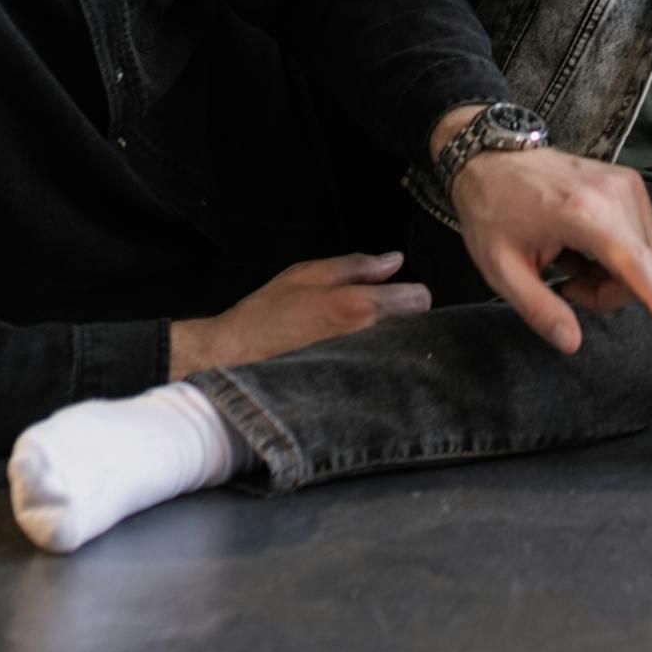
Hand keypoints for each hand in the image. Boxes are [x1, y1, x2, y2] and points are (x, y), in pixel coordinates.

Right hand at [170, 250, 431, 376]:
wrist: (233, 358)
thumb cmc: (267, 313)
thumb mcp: (307, 274)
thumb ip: (356, 265)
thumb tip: (394, 262)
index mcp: (358, 306)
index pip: (419, 299)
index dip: (410, 293)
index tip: (396, 294)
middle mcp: (366, 339)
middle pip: (416, 326)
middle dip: (404, 318)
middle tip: (377, 316)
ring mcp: (361, 367)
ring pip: (400, 350)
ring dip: (391, 342)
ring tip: (363, 338)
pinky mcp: (351, 389)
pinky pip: (380, 372)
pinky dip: (376, 364)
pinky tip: (354, 360)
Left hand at [448, 143, 651, 355]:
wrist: (490, 157)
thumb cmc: (491, 212)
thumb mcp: (501, 269)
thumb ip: (538, 309)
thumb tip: (571, 343)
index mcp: (581, 213)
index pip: (633, 263)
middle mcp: (613, 193)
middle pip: (641, 268)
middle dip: (610, 292)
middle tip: (567, 287)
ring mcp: (625, 183)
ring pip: (645, 255)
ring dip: (615, 274)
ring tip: (571, 263)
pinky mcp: (629, 181)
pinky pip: (641, 235)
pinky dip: (619, 253)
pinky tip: (584, 247)